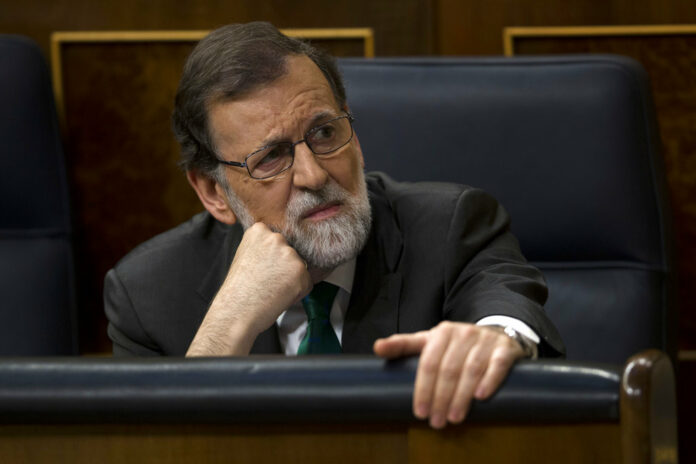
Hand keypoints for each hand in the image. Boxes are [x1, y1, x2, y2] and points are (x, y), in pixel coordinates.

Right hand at [187, 222, 311, 355]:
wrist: (236, 311)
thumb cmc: (238, 289)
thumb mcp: (245, 255)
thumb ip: (263, 248)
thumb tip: (282, 251)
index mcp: (259, 230)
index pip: (277, 241)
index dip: (271, 257)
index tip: (261, 267)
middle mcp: (276, 237)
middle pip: (289, 252)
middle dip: (283, 267)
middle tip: (266, 280)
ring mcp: (289, 253)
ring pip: (299, 267)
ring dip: (291, 279)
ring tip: (271, 289)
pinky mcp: (300, 271)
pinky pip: (306, 283)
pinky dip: (297, 292)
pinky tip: (280, 296)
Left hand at [373, 321, 524, 428]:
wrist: (495, 334)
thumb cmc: (455, 344)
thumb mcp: (429, 341)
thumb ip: (403, 345)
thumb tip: (377, 347)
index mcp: (441, 332)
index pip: (428, 363)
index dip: (423, 389)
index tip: (419, 412)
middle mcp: (463, 334)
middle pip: (449, 369)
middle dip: (441, 398)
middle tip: (437, 421)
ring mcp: (485, 340)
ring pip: (471, 369)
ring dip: (462, 396)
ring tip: (454, 417)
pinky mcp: (505, 349)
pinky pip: (497, 364)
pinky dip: (490, 380)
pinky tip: (481, 396)